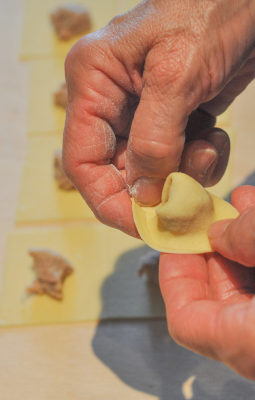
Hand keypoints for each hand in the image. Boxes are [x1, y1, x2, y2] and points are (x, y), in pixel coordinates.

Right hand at [63, 0, 254, 235]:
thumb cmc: (210, 10)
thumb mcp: (177, 74)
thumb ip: (155, 139)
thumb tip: (144, 194)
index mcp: (94, 84)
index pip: (83, 162)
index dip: (109, 201)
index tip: (144, 224)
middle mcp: (112, 102)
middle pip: (120, 171)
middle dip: (156, 188)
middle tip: (187, 195)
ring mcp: (144, 112)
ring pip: (153, 171)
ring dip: (184, 172)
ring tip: (206, 143)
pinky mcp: (172, 118)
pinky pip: (179, 159)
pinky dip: (201, 159)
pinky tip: (214, 135)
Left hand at [159, 185, 254, 379]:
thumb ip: (249, 238)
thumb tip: (222, 233)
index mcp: (249, 342)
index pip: (186, 320)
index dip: (174, 276)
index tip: (176, 240)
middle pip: (216, 300)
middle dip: (213, 249)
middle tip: (210, 217)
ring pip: (244, 290)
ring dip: (241, 245)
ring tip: (244, 207)